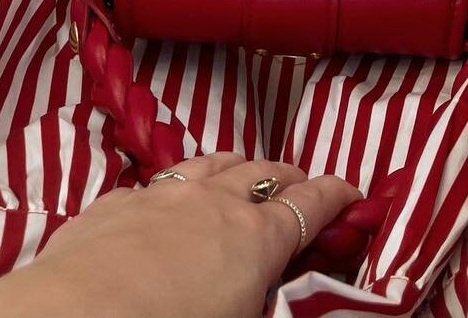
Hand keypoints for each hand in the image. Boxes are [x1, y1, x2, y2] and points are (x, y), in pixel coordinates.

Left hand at [0, 152, 361, 317]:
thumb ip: (267, 305)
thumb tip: (275, 301)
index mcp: (256, 239)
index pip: (310, 205)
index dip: (336, 196)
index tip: (351, 193)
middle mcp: (214, 203)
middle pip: (264, 173)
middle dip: (289, 176)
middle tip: (302, 185)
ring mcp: (162, 196)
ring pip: (211, 163)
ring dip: (235, 167)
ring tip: (244, 173)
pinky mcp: (116, 203)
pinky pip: (158, 182)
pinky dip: (178, 186)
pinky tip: (171, 198)